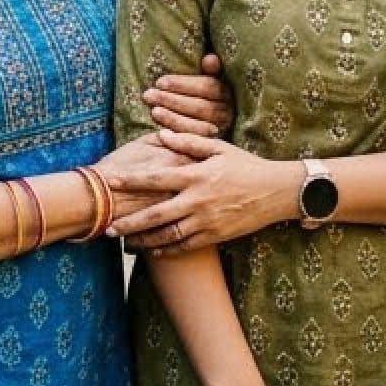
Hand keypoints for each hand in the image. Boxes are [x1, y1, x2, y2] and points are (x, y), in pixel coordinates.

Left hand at [105, 130, 292, 251]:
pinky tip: (153, 251)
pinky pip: (185, 246)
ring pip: (168, 236)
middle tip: (108, 228)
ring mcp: (206, 221)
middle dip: (129, 223)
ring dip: (144, 241)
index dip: (132, 180)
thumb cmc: (246, 166)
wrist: (277, 192)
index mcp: (197, 175)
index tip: (112, 181)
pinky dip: (167, 251)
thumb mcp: (219, 148)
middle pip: (155, 216)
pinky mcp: (215, 236)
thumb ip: (189, 141)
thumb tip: (162, 134)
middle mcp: (198, 201)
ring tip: (125, 243)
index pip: (157, 178)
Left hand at [146, 53, 233, 139]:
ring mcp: (219, 130)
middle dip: (172, 100)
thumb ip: (211, 71)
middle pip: (201, 107)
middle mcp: (226, 112)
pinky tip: (160, 130)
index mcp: (226, 93)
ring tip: (153, 111)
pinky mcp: (209, 145)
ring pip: (197, 125)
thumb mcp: (209, 80)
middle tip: (149, 95)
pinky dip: (176, 135)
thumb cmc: (202, 95)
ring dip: (172, 118)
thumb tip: (210, 58)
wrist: (205, 127)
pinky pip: (193, 141)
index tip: (159, 82)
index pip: (207, 87)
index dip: (183, 84)